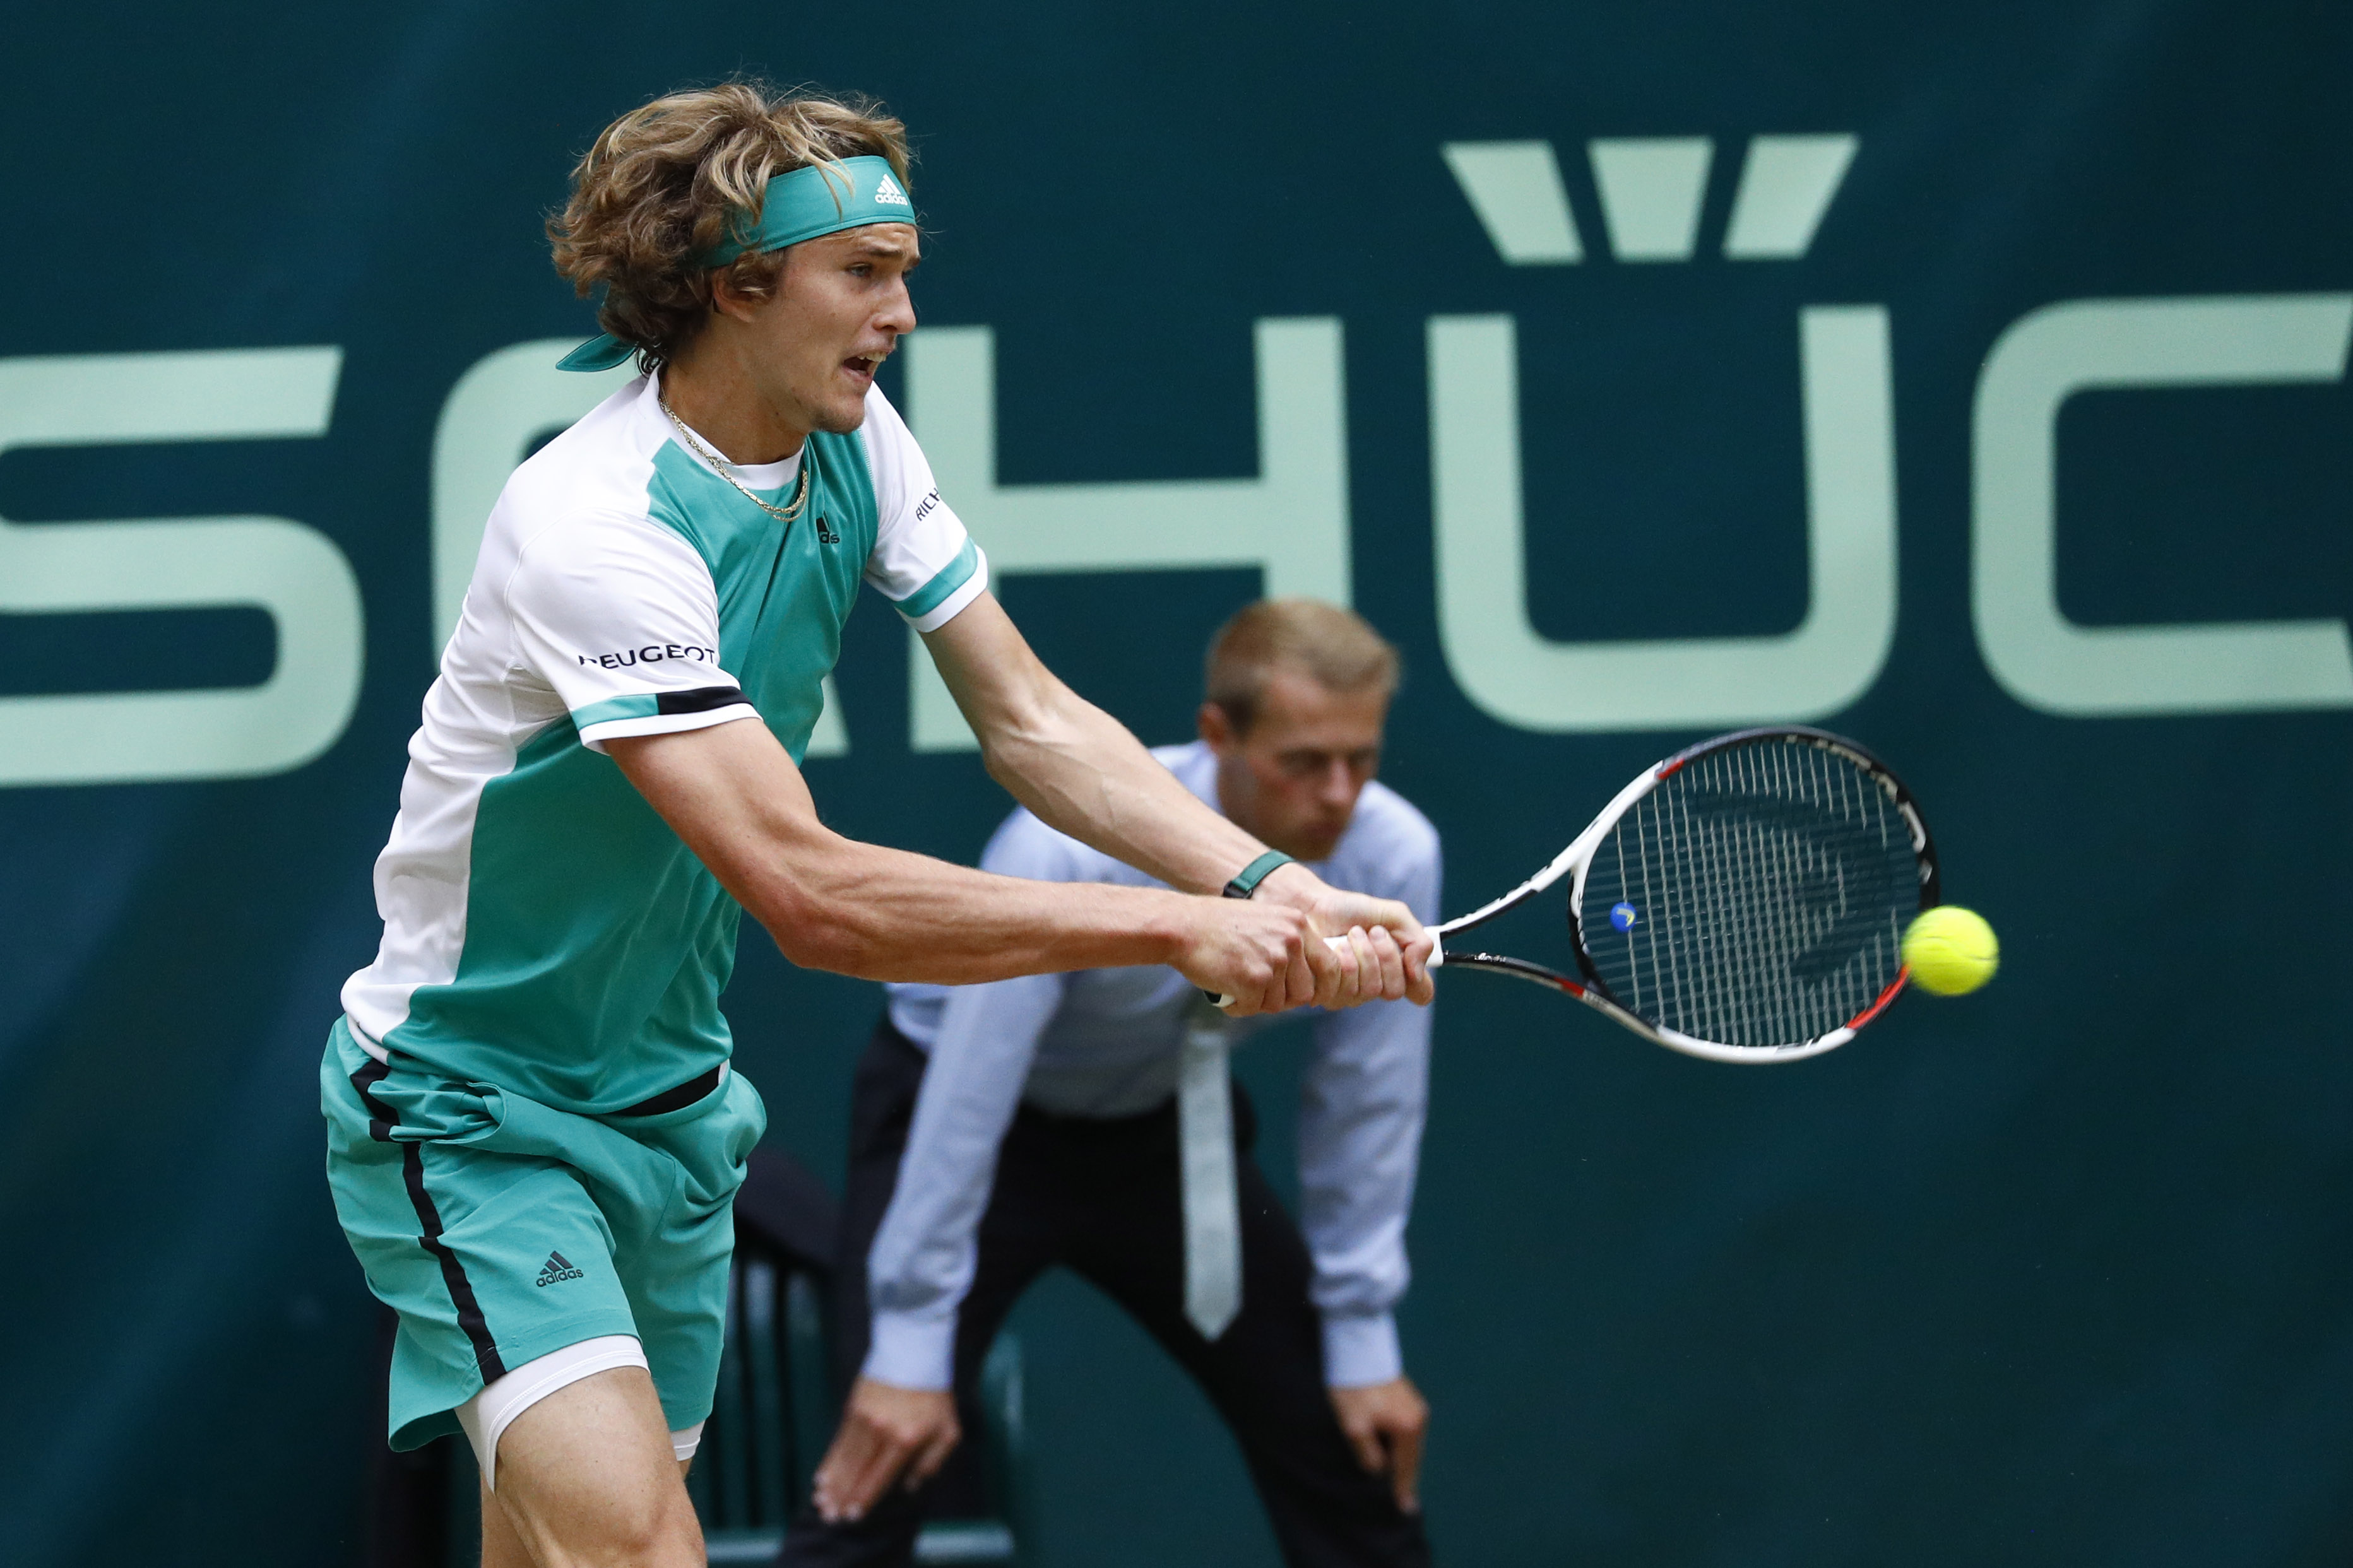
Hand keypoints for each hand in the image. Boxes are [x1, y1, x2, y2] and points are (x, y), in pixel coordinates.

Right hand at [810, 1377, 960, 1523]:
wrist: (915, 1352)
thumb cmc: (935, 1396)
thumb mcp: (948, 1431)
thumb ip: (932, 1462)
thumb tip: (909, 1487)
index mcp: (906, 1440)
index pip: (880, 1477)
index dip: (865, 1499)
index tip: (853, 1517)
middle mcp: (881, 1432)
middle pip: (857, 1472)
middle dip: (842, 1498)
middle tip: (829, 1517)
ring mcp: (864, 1419)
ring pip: (844, 1459)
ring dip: (831, 1484)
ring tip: (821, 1503)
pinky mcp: (853, 1409)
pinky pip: (839, 1443)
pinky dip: (830, 1462)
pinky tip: (821, 1478)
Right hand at [1171, 895, 1317, 1015]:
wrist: (1183, 926)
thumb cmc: (1218, 926)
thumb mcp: (1265, 922)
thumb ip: (1288, 946)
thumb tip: (1307, 986)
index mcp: (1298, 926)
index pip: (1330, 966)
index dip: (1320, 986)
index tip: (1306, 995)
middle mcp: (1291, 942)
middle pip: (1304, 992)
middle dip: (1282, 998)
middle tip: (1258, 991)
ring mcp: (1274, 961)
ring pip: (1278, 1004)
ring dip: (1257, 1002)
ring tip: (1235, 985)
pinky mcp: (1254, 980)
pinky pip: (1253, 1008)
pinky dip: (1237, 1006)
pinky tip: (1224, 990)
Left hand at [1259, 865, 1436, 1009]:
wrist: (1311, 905)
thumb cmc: (1349, 910)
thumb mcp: (1393, 915)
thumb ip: (1418, 940)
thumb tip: (1417, 972)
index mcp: (1395, 969)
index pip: (1421, 993)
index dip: (1419, 982)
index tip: (1409, 958)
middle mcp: (1375, 985)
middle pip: (1394, 990)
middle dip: (1386, 955)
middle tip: (1373, 932)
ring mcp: (1350, 993)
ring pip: (1370, 990)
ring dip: (1363, 954)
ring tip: (1351, 934)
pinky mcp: (1326, 994)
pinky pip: (1344, 989)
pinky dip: (1343, 960)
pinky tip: (1334, 946)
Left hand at [1329, 1376, 1428, 1514]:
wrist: (1356, 1349)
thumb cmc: (1353, 1389)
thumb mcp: (1353, 1426)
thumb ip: (1368, 1454)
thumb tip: (1379, 1469)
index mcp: (1407, 1428)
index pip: (1405, 1467)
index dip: (1403, 1489)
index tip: (1406, 1509)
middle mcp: (1419, 1418)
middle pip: (1412, 1457)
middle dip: (1406, 1477)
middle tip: (1405, 1500)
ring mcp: (1417, 1406)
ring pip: (1410, 1443)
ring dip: (1403, 1459)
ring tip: (1398, 1479)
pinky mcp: (1409, 1397)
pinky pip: (1407, 1430)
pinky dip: (1401, 1444)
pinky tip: (1394, 1450)